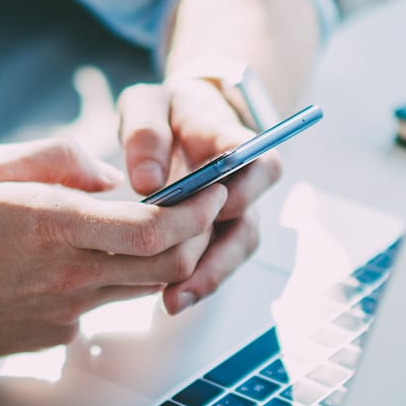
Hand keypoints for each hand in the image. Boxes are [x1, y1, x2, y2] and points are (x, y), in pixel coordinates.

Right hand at [0, 137, 228, 358]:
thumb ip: (60, 157)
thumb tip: (110, 174)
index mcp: (53, 223)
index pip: (152, 228)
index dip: (197, 212)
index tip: (214, 191)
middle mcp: (66, 274)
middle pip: (165, 266)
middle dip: (197, 237)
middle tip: (200, 211)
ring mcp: (63, 312)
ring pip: (140, 288)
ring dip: (156, 260)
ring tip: (140, 229)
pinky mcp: (53, 335)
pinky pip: (99, 305)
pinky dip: (105, 281)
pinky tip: (72, 264)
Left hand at [115, 78, 277, 313]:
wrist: (176, 122)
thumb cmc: (164, 111)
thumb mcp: (148, 104)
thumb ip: (145, 132)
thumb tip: (147, 182)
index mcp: (236, 142)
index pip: (261, 165)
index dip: (244, 190)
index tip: (216, 207)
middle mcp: (245, 182)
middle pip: (248, 223)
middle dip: (220, 256)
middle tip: (187, 280)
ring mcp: (234, 211)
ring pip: (234, 250)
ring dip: (208, 278)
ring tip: (174, 302)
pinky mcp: (216, 232)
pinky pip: (214, 260)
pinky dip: (196, 281)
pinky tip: (169, 299)